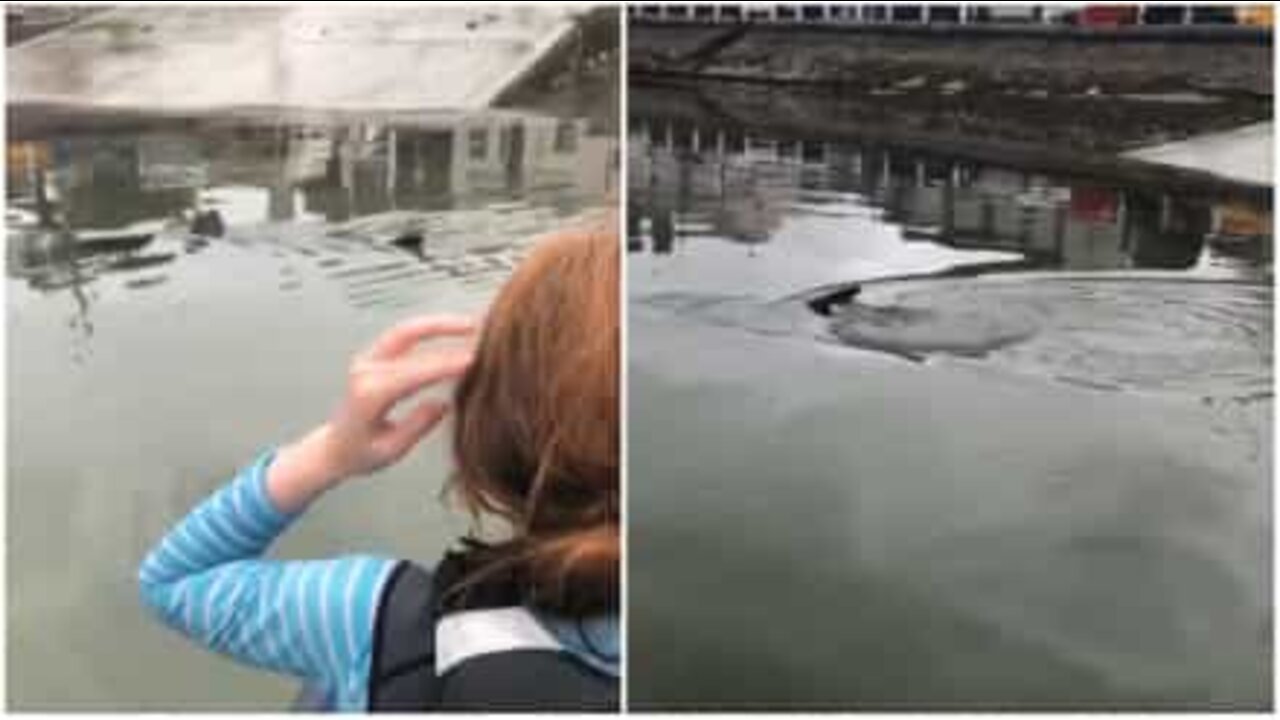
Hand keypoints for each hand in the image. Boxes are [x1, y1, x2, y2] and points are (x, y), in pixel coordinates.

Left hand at [267, 315, 477, 511]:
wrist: (334, 448)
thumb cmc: (360, 453)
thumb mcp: (391, 450)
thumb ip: (418, 426)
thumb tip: (444, 403)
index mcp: (370, 394)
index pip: (414, 371)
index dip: (445, 364)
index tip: (472, 360)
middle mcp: (366, 370)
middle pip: (407, 336)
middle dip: (443, 328)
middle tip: (475, 327)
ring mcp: (366, 360)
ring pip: (404, 330)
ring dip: (436, 323)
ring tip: (467, 325)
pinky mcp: (372, 358)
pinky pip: (401, 336)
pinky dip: (426, 330)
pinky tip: (448, 331)